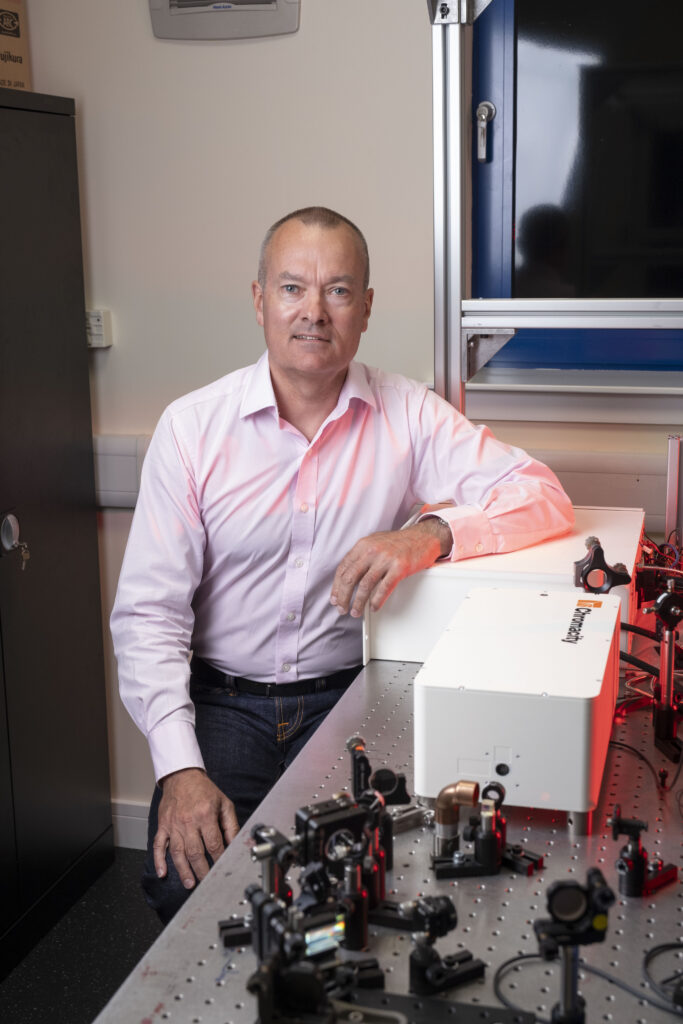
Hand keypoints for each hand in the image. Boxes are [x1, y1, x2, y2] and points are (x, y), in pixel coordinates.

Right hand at [154, 767, 239, 889]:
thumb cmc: (204, 790)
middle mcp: (188, 821)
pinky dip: (159, 860)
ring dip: (183, 870)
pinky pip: (158, 845)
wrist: (182, 776)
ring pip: (177, 852)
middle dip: (202, 871)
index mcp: (205, 815)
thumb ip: (231, 825)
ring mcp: (173, 824)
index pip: (214, 844)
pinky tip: (162, 873)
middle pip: (195, 852)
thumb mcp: (224, 804)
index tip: (222, 869)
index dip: (219, 859)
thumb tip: (235, 844)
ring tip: (190, 883)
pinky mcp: (162, 825)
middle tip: (206, 883)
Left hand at [330, 517, 451, 617]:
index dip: (336, 586)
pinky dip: (376, 601)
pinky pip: (384, 588)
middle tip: (342, 608)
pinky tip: (373, 607)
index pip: (343, 568)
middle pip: (350, 578)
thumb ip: (361, 556)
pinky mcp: (400, 568)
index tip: (335, 597)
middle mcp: (372, 551)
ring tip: (355, 611)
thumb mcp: (375, 542)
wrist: (423, 537)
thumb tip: (347, 576)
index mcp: (363, 545)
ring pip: (365, 585)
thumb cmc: (399, 542)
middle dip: (343, 597)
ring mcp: (386, 559)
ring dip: (358, 602)